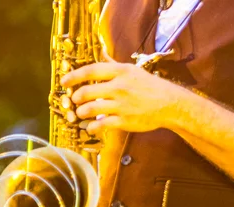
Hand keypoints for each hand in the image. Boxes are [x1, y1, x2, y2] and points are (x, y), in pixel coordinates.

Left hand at [61, 62, 193, 135]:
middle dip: (76, 98)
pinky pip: (101, 125)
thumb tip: (101, 53)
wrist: (169, 104)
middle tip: (74, 101)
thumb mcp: (133, 70)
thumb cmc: (149, 86)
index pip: (90, 71)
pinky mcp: (124, 120)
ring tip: (81, 113)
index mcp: (120, 72)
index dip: (73, 76)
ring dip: (81, 112)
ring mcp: (121, 104)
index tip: (64, 82)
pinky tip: (90, 127)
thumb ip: (114, 64)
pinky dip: (92, 127)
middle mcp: (119, 87)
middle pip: (86, 92)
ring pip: (90, 109)